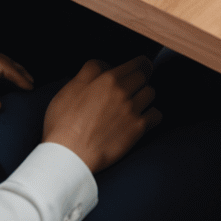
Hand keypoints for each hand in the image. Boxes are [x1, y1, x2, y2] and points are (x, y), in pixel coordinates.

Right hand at [42, 58, 159, 174]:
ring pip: (151, 93)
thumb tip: (105, 65)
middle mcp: (124, 92)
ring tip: (136, 102)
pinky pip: (156, 115)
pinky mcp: (137, 129)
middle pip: (145, 75)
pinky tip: (144, 118)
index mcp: (108, 79)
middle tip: (136, 84)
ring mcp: (132, 111)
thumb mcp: (70, 88)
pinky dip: (152, 115)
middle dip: (141, 78)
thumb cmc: (64, 124)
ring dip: (145, 96)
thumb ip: (90, 71)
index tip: (141, 66)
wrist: (68, 157)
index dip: (140, 64)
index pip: (136, 63)